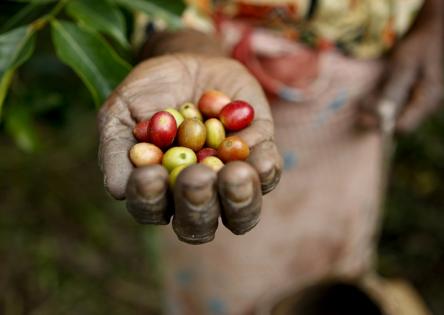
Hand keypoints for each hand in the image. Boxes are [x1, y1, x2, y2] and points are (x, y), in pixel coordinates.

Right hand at [98, 54, 281, 243]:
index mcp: (159, 191)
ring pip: (241, 211)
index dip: (150, 199)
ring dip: (239, 198)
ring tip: (234, 173)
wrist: (188, 61)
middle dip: (198, 203)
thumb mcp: (120, 112)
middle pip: (200, 224)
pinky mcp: (258, 155)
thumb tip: (120, 190)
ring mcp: (230, 179)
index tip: (150, 173)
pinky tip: (260, 159)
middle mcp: (197, 195)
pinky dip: (265, 170)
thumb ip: (115, 150)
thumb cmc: (148, 93)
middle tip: (196, 175)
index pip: (152, 210)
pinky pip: (269, 174)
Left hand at [359, 0, 442, 131]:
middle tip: (359, 112)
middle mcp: (425, 104)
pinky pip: (395, 105)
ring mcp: (419, 100)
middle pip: (398, 122)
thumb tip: (382, 113)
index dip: (383, 124)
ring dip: (377, 111)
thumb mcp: (405, 65)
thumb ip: (394, 89)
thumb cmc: (420, 45)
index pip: (404, 126)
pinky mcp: (412, 95)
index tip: (364, 116)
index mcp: (428, 99)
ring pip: (396, 114)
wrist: (430, 31)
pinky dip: (382, 102)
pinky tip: (369, 97)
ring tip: (362, 103)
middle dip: (377, 118)